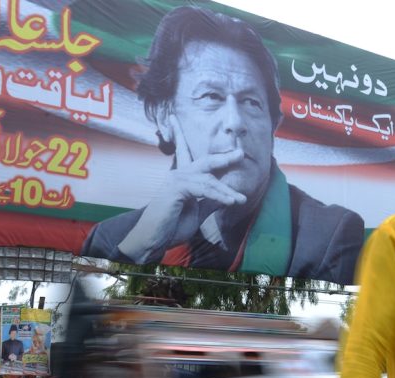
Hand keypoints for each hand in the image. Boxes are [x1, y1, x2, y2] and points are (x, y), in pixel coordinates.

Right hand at [117, 114, 247, 262]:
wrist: (154, 240)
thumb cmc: (172, 226)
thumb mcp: (198, 212)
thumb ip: (211, 202)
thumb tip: (229, 197)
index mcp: (182, 179)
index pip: (185, 153)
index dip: (181, 135)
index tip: (174, 119)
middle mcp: (178, 175)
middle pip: (204, 162)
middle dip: (223, 158)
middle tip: (240, 153)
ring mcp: (175, 181)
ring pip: (208, 180)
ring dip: (226, 190)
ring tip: (241, 199)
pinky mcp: (176, 190)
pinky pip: (203, 189)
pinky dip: (218, 195)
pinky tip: (229, 201)